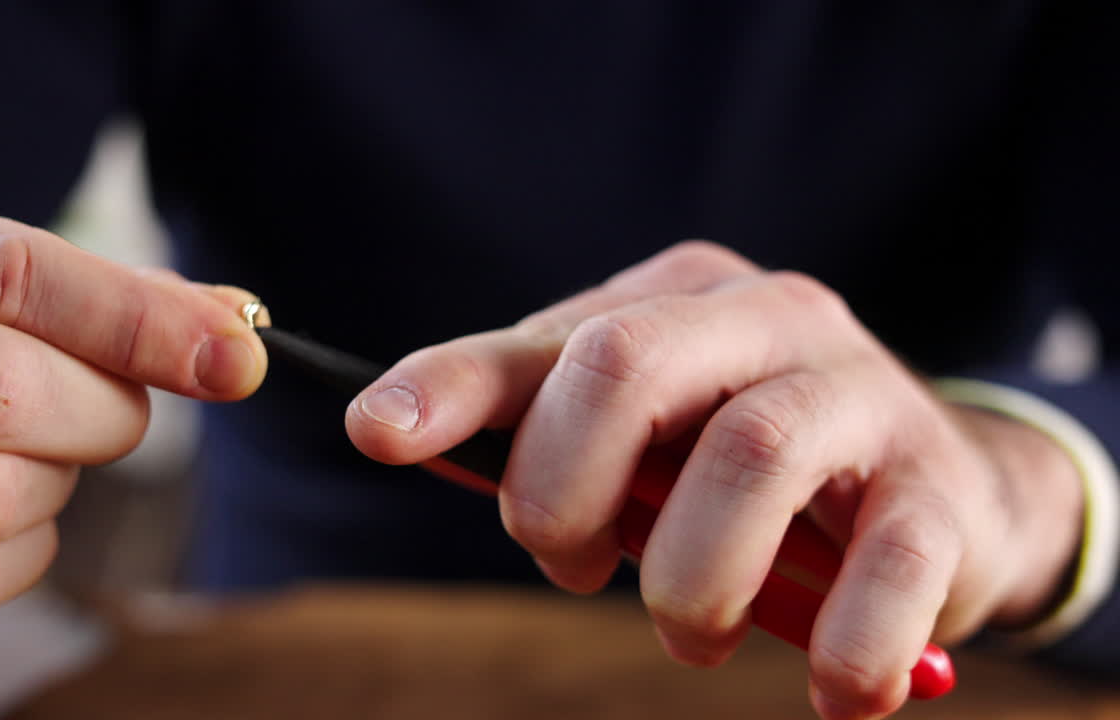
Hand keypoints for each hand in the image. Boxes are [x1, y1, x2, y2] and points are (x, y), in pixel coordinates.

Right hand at [0, 177, 266, 637]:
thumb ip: (107, 292)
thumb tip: (234, 328)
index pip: (5, 274)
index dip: (135, 322)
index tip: (235, 360)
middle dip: (97, 412)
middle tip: (109, 408)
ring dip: (50, 486)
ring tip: (32, 455)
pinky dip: (18, 558)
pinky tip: (4, 514)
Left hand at [346, 242, 1083, 718]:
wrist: (943, 495)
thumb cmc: (746, 468)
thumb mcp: (640, 437)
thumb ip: (535, 430)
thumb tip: (388, 428)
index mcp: (680, 300)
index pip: (551, 339)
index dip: (454, 384)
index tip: (376, 432)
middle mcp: (770, 320)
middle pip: (629, 364)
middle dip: (565, 488)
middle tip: (569, 567)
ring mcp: (863, 394)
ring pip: (749, 455)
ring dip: (691, 577)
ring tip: (693, 633)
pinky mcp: (939, 491)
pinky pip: (885, 567)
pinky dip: (843, 645)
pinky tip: (832, 689)